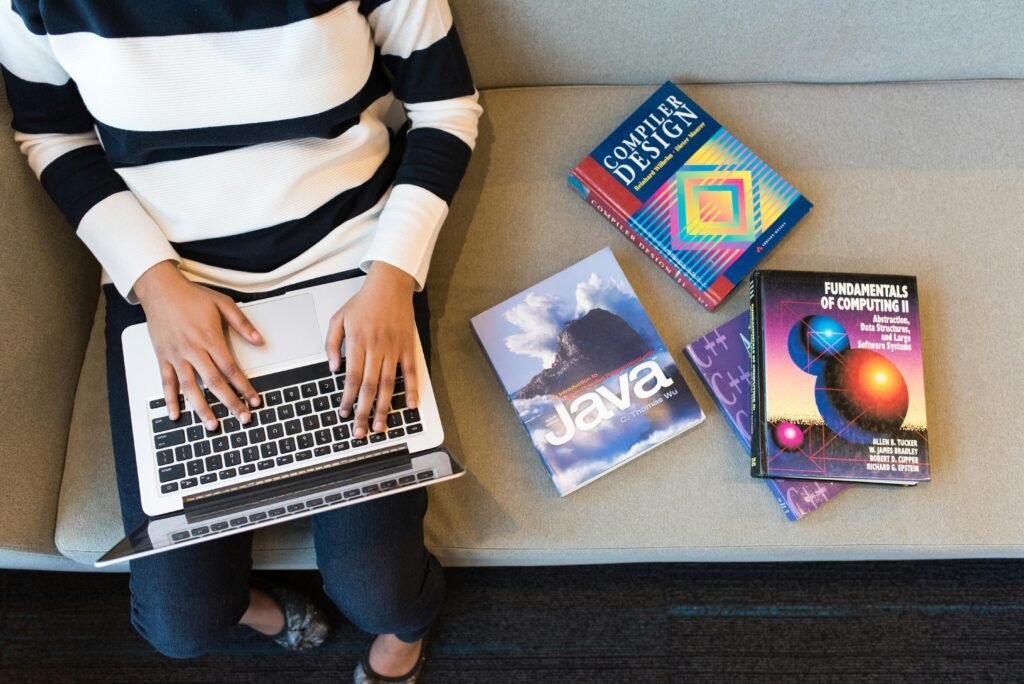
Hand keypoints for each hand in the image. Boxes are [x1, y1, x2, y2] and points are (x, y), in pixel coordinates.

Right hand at [134, 260, 262, 429]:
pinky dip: (170, 400)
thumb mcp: (223, 304)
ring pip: (190, 387)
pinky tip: (176, 414)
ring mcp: (176, 355)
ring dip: (202, 408)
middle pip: (214, 382)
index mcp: (209, 338)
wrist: (160, 289)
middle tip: (242, 418)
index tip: (254, 399)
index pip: (231, 369)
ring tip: (212, 425)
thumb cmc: (191, 296)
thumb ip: (242, 324)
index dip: (244, 386)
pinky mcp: (162, 357)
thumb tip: (260, 341)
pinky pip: (166, 382)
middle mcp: (192, 349)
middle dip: (230, 402)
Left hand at [325, 262, 419, 438]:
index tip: (344, 414)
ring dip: (384, 407)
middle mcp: (377, 349)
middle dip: (364, 411)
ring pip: (389, 384)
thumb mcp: (338, 319)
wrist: (389, 286)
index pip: (351, 378)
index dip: (347, 399)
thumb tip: (333, 369)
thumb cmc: (363, 303)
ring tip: (380, 425)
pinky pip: (411, 372)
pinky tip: (409, 406)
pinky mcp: (408, 348)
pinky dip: (412, 390)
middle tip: (360, 431)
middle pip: (369, 387)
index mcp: (358, 343)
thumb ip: (331, 344)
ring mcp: (394, 349)